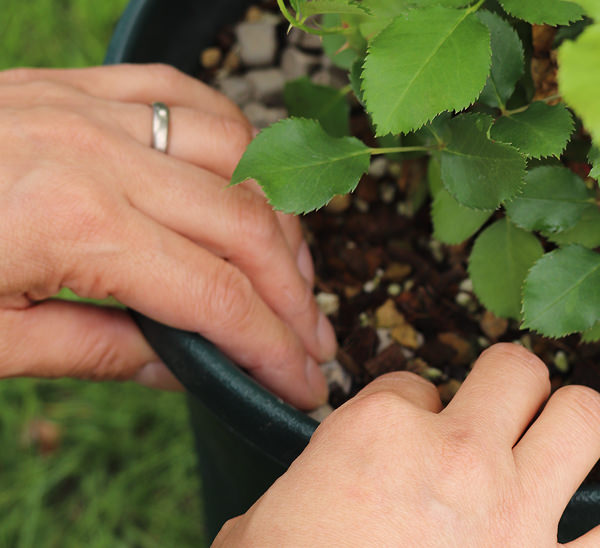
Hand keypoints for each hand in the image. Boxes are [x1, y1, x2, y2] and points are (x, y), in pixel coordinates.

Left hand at [0, 64, 334, 407]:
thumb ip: (99, 351)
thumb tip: (185, 368)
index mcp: (71, 224)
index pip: (217, 297)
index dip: (273, 348)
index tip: (303, 383)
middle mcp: (94, 152)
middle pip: (246, 224)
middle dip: (295, 293)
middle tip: (311, 342)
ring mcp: (83, 106)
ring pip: (234, 150)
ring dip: (274, 215)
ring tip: (284, 267)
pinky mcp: (70, 85)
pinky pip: (182, 93)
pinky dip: (231, 135)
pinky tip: (242, 175)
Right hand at [215, 344, 599, 546]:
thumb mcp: (257, 536)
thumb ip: (281, 504)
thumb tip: (286, 511)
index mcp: (377, 432)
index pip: (409, 383)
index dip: (408, 412)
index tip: (403, 447)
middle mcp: (457, 456)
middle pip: (510, 372)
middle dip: (500, 391)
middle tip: (485, 424)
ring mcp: (518, 515)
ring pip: (581, 416)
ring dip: (571, 421)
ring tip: (554, 441)